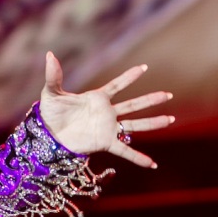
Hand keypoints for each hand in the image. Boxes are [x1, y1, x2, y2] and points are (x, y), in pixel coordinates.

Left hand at [38, 51, 173, 167]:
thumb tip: (49, 54)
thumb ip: (53, 75)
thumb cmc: (49, 113)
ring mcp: (108, 128)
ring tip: (171, 119)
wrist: (47, 135)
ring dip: (153, 123)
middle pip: (133, 105)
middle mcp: (106, 113)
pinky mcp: (105, 143)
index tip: (144, 67)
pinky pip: (125, 151)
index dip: (129, 77)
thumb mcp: (51, 92)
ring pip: (136, 125)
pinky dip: (138, 158)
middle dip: (150, 100)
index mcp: (96, 98)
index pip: (117, 85)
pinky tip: (152, 164)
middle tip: (168, 94)